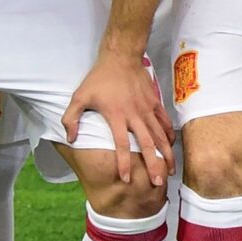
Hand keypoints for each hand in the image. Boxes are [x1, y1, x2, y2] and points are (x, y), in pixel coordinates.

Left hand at [65, 48, 173, 186]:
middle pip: (147, 144)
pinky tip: (170, 147)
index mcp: (117, 116)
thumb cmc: (99, 78)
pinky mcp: (155, 103)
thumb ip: (71, 118)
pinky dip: (168, 135)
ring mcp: (147, 109)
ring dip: (165, 154)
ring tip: (170, 171)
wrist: (122, 57)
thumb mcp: (79, 96)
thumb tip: (70, 139)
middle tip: (156, 183)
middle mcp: (135, 115)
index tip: (126, 179)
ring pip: (160, 136)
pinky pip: (164, 122)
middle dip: (153, 165)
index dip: (124, 163)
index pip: (121, 144)